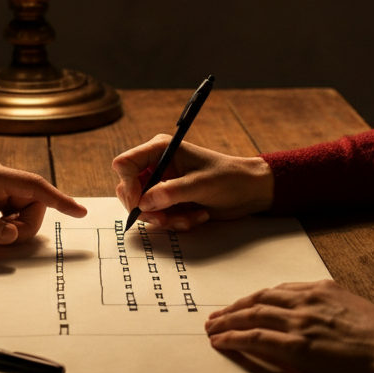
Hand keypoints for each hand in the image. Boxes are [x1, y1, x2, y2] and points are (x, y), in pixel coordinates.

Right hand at [112, 134, 273, 230]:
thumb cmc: (228, 178)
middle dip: (146, 209)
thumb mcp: (200, 184)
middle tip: (165, 219)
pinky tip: (196, 216)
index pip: (125, 164)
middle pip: (128, 190)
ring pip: (142, 208)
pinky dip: (175, 222)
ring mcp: (161, 184)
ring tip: (190, 217)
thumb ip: (171, 192)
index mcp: (160, 150)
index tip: (141, 203)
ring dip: (165, 219)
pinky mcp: (169, 201)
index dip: (128, 185)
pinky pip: (157, 217)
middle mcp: (156, 165)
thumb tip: (143, 203)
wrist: (248, 192)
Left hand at [204, 280, 373, 372]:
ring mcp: (301, 322)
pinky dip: (234, 338)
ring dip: (227, 321)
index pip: (279, 290)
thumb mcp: (354, 313)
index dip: (256, 299)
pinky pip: (256, 338)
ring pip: (253, 315)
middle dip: (235, 307)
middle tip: (217, 316)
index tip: (243, 305)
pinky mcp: (298, 346)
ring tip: (212, 328)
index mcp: (322, 290)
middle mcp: (308, 300)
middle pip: (260, 299)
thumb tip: (313, 324)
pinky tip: (221, 343)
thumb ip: (329, 312)